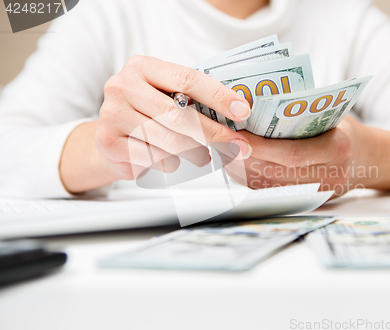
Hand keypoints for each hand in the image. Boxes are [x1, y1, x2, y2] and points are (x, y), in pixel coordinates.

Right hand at [60, 56, 252, 192]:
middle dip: (213, 133)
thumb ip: (192, 99)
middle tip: (237, 146)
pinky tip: (175, 162)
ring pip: (168, 140)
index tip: (243, 111)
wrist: (110, 136)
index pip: (188, 79)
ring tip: (206, 158)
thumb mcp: (165, 96)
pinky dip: (171, 164)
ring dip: (196, 153)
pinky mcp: (108, 141)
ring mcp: (112, 113)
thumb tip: (237, 113)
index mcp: (142, 66)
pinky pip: (152, 158)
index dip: (219, 96)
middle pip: (179, 114)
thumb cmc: (146, 113)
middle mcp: (123, 85)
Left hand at [223, 116, 389, 197]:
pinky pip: (272, 192)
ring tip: (219, 150)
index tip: (233, 134)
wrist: (370, 159)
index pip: (291, 153)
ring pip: (269, 186)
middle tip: (216, 141)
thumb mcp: (331, 113)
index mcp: (337, 149)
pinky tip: (234, 163)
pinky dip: (249, 178)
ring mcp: (318, 192)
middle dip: (241, 157)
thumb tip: (256, 104)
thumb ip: (301, 112)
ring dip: (240, 169)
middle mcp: (328, 176)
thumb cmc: (345, 129)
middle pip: (275, 173)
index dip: (260, 147)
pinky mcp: (307, 200)